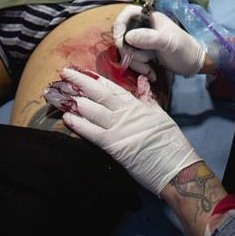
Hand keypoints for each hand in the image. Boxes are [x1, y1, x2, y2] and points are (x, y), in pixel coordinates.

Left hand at [48, 67, 202, 193]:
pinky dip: (79, 125)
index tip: (80, 70)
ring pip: (92, 110)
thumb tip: (143, 80)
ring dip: (74, 101)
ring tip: (59, 93)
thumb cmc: (170, 142)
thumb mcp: (160, 114)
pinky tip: (67, 117)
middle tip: (64, 73)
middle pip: (99, 94)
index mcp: (137, 105)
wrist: (175, 165)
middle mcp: (126, 113)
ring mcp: (119, 128)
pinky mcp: (114, 145)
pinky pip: (92, 132)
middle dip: (80, 83)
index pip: (112, 87)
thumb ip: (148, 97)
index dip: (94, 78)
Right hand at [113, 6, 205, 76]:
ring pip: (126, 51)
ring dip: (137, 62)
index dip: (120, 26)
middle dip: (132, 52)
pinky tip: (151, 73)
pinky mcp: (143, 54)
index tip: (121, 42)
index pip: (127, 14)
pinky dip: (140, 68)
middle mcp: (143, 27)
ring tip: (151, 67)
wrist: (194, 65)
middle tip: (147, 59)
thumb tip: (127, 37)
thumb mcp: (168, 43)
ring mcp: (142, 41)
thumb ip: (149, 38)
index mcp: (150, 18)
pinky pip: (132, 60)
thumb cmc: (184, 49)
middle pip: (123, 36)